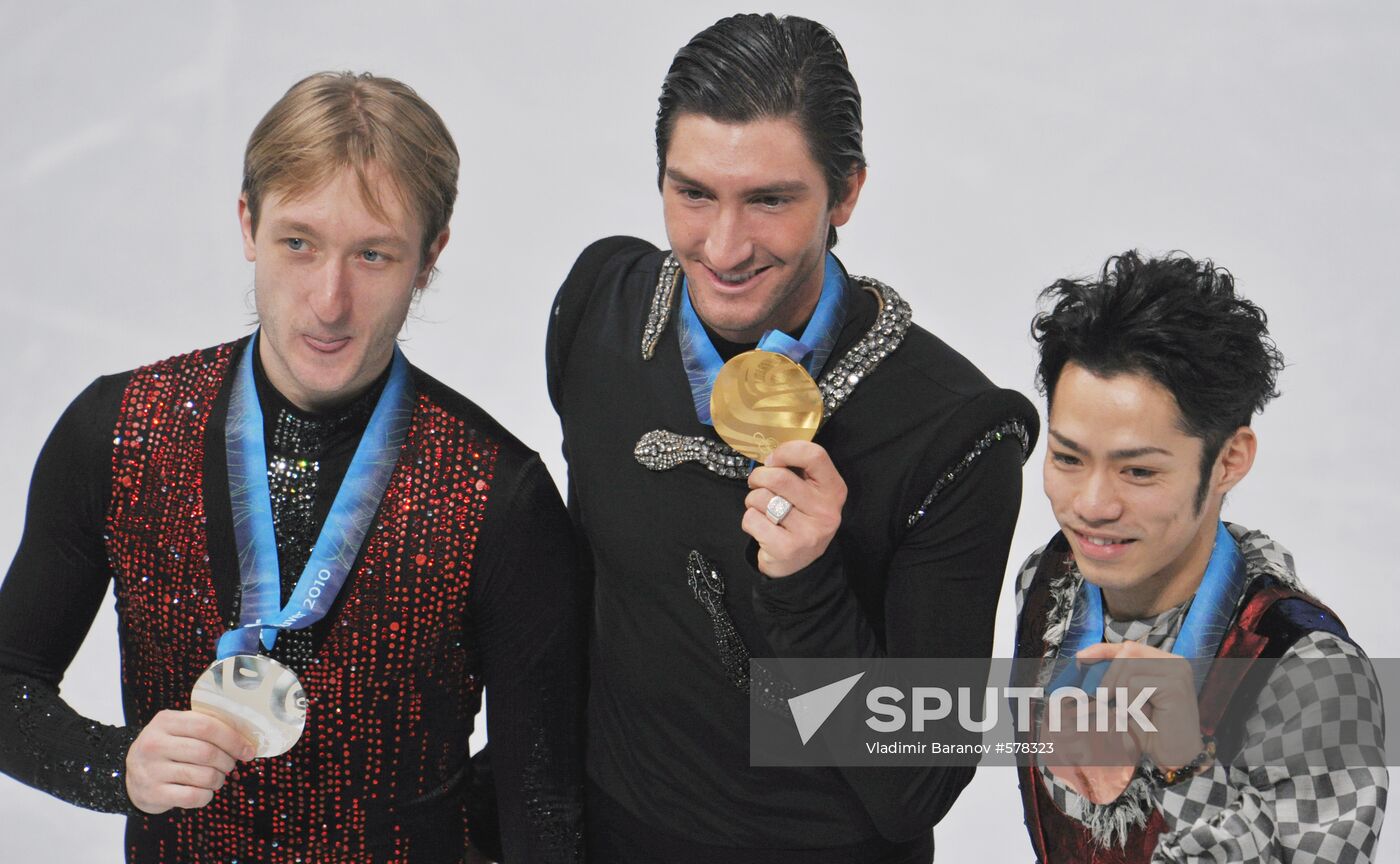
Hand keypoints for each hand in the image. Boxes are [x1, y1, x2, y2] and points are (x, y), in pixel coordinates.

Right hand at [125, 709, 254, 813]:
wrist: (130, 775)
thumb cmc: (166, 748)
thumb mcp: (177, 728)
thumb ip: (205, 726)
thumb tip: (246, 737)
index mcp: (165, 721)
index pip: (207, 726)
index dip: (233, 739)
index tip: (248, 750)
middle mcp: (154, 744)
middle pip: (207, 753)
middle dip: (228, 761)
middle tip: (231, 765)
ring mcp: (151, 770)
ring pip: (203, 776)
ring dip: (218, 779)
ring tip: (217, 778)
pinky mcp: (152, 794)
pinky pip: (193, 796)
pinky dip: (206, 796)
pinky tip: (204, 791)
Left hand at [742, 441, 845, 577]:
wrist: (799, 565)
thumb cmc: (800, 518)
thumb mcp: (811, 493)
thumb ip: (799, 471)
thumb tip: (771, 455)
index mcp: (834, 490)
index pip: (814, 455)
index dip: (786, 451)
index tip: (772, 460)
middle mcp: (826, 511)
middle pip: (779, 477)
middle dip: (758, 477)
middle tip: (756, 484)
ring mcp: (808, 532)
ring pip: (762, 498)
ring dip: (752, 500)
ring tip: (761, 509)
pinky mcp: (787, 549)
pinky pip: (752, 520)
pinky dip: (749, 520)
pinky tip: (761, 528)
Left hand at [1077, 641, 1201, 771]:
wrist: (1174, 756)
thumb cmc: (1150, 729)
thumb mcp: (1126, 697)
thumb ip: (1113, 677)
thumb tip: (1082, 658)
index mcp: (1164, 661)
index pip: (1129, 647)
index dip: (1102, 650)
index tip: (1080, 658)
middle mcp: (1174, 661)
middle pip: (1127, 653)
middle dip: (1108, 677)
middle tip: (1103, 700)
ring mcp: (1178, 672)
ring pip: (1129, 667)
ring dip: (1119, 693)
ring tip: (1125, 712)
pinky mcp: (1176, 686)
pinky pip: (1136, 684)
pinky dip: (1130, 702)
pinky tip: (1140, 716)